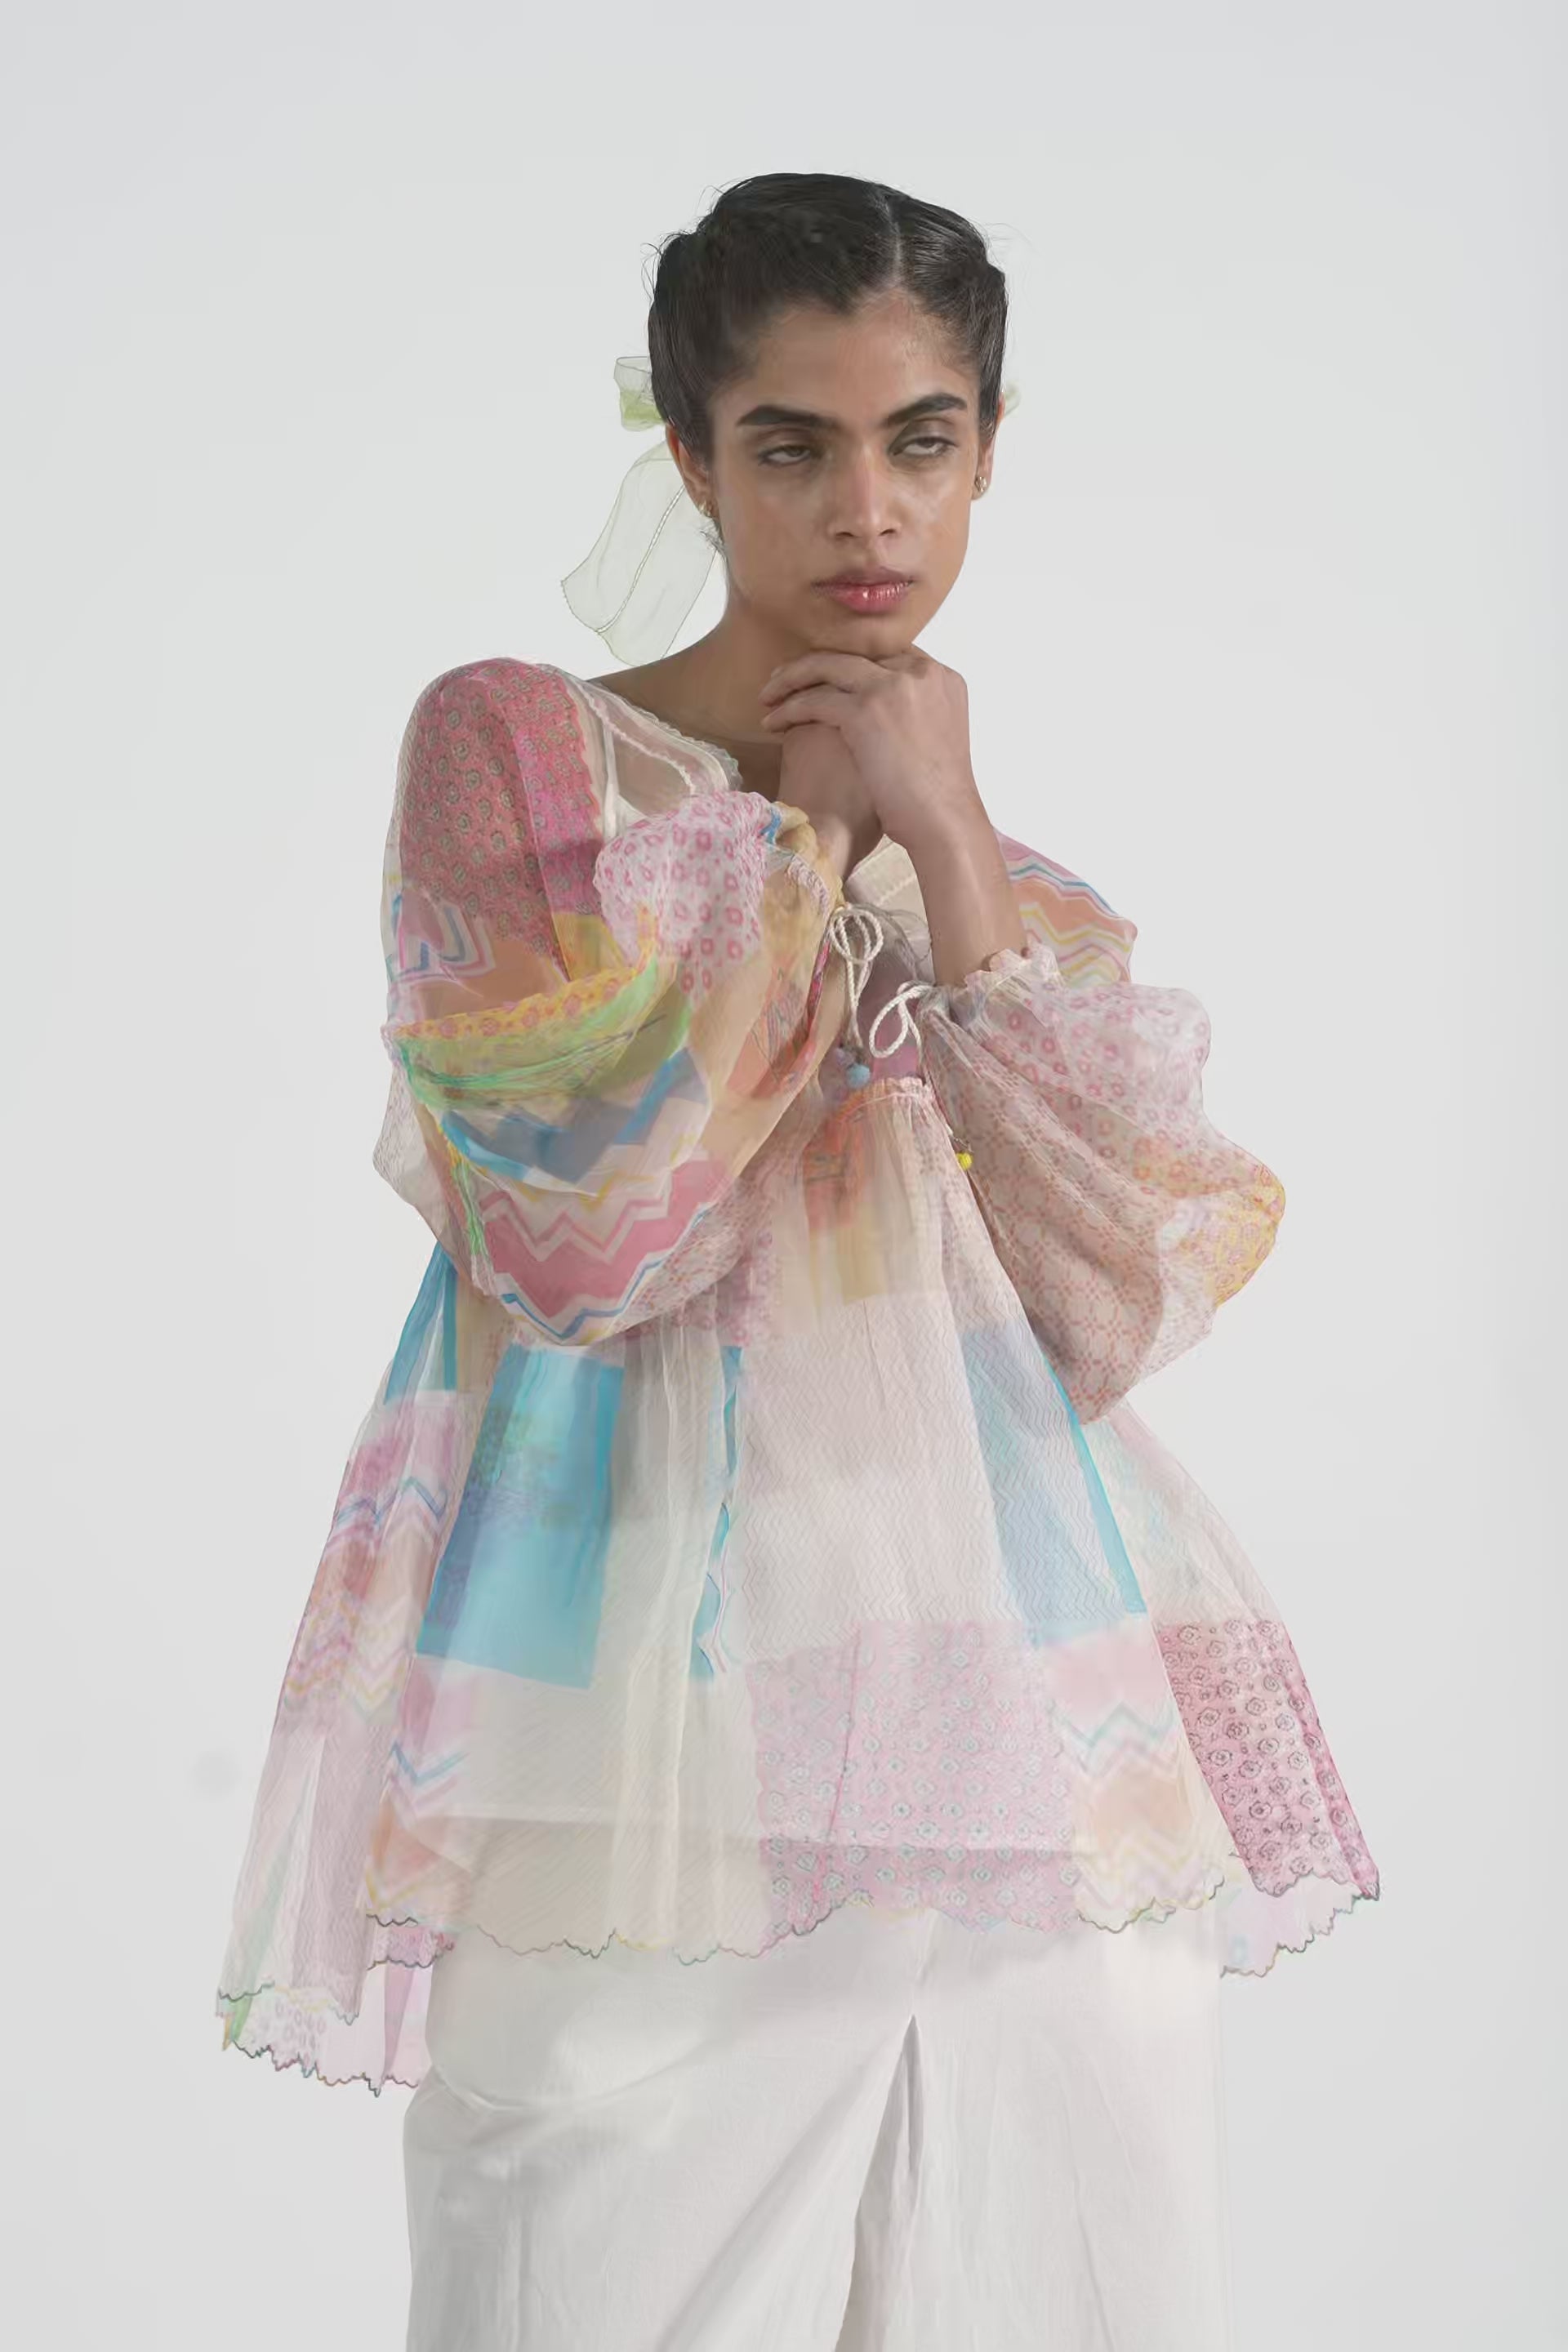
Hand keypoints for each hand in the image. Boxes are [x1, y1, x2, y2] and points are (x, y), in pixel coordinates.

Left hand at [759, 648, 987, 855]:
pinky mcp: (867, 709)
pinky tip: (773, 722)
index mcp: (941, 678)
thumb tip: (888, 720)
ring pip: (827, 667)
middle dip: (815, 666)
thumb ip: (915, 716)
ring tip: (769, 695)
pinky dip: (788, 709)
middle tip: (785, 679)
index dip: (849, 666)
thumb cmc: (937, 800)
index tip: (825, 678)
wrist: (944, 824)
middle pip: (854, 653)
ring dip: (792, 679)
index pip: (884, 655)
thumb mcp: (936, 741)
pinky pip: (814, 699)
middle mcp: (919, 672)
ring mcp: (892, 686)